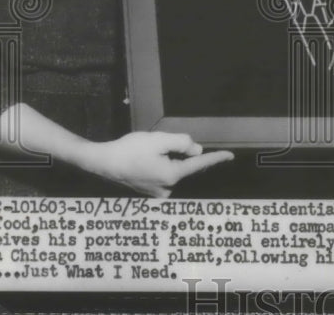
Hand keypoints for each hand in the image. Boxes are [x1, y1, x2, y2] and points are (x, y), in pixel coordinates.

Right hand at [79, 132, 233, 196]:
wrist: (102, 162)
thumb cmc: (129, 150)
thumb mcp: (159, 140)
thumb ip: (182, 143)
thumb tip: (196, 150)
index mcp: (172, 176)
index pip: (199, 164)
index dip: (215, 158)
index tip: (230, 156)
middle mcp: (167, 189)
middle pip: (185, 167)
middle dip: (182, 154)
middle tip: (160, 145)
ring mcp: (157, 193)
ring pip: (174, 171)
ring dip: (169, 160)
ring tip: (146, 152)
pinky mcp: (148, 191)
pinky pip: (164, 176)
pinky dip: (162, 166)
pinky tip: (145, 158)